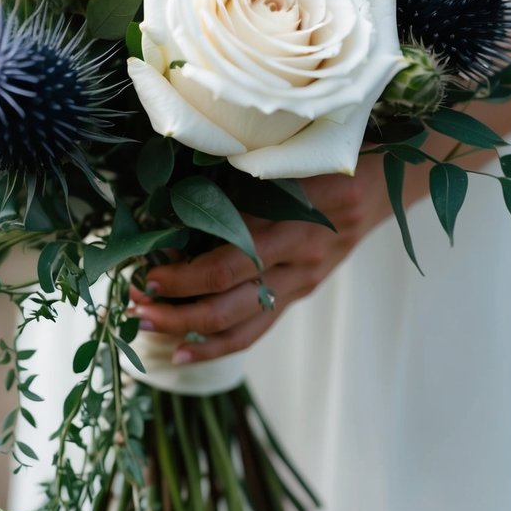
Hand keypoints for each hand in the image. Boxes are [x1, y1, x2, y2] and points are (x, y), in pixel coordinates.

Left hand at [129, 155, 394, 363]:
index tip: (147, 271)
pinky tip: (182, 350)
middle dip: (176, 308)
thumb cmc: (321, 161)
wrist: (377, 186)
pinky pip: (256, 329)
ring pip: (240, 324)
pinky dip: (217, 345)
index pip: (230, 261)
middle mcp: (298, 258)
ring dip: (188, 330)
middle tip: (134, 305)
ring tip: (146, 327)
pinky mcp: (300, 293)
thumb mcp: (284, 161)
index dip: (186, 274)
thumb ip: (235, 183)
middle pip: (229, 299)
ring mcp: (301, 281)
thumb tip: (171, 211)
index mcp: (293, 221)